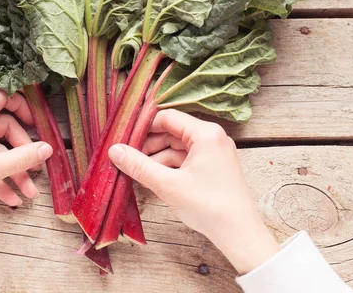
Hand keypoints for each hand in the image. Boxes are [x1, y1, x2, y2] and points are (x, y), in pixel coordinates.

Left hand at [0, 89, 52, 244]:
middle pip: (5, 127)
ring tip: (29, 192)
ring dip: (15, 171)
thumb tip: (47, 148)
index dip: (21, 106)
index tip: (37, 122)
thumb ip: (23, 157)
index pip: (1, 96)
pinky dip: (1, 179)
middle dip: (23, 151)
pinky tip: (13, 198)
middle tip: (36, 167)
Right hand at [108, 109, 279, 273]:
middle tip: (126, 158)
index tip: (123, 140)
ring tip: (136, 172)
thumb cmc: (208, 206)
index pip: (167, 118)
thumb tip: (114, 150)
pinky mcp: (213, 167)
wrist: (239, 233)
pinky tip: (153, 179)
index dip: (143, 128)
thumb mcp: (167, 185)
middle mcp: (212, 137)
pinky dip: (169, 167)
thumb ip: (139, 165)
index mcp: (205, 133)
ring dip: (157, 158)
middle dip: (148, 145)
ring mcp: (214, 152)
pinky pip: (186, 159)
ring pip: (177, 147)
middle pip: (171, 132)